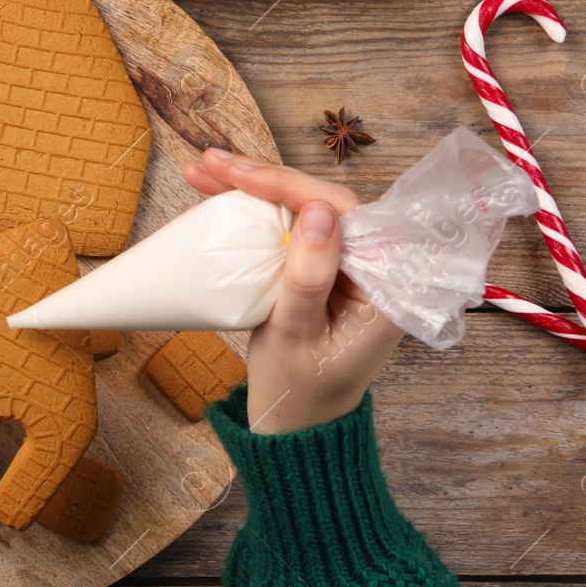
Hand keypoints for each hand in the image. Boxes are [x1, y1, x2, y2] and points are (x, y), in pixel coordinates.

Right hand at [183, 148, 403, 434]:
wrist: (296, 422)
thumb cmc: (301, 389)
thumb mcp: (297, 337)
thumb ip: (309, 278)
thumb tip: (318, 212)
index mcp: (386, 281)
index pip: (344, 212)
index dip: (293, 187)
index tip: (243, 177)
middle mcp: (373, 263)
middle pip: (319, 201)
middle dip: (262, 178)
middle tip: (208, 163)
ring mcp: (344, 263)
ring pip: (299, 208)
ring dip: (249, 187)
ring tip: (199, 171)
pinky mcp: (320, 267)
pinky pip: (288, 227)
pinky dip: (251, 210)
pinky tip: (213, 196)